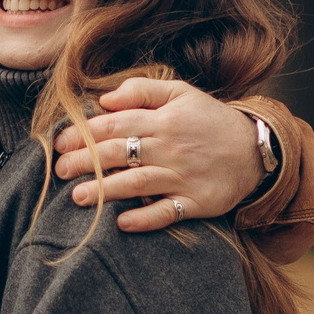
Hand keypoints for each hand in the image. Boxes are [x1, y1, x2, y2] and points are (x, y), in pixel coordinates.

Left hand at [52, 77, 264, 232]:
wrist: (255, 150)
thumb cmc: (209, 120)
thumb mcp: (181, 93)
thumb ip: (142, 90)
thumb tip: (104, 99)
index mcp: (164, 120)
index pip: (115, 124)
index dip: (84, 134)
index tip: (59, 143)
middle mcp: (171, 147)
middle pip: (120, 153)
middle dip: (85, 162)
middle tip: (59, 172)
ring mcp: (184, 176)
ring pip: (138, 183)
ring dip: (106, 191)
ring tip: (78, 197)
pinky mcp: (197, 201)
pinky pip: (168, 212)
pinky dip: (145, 218)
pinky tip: (122, 222)